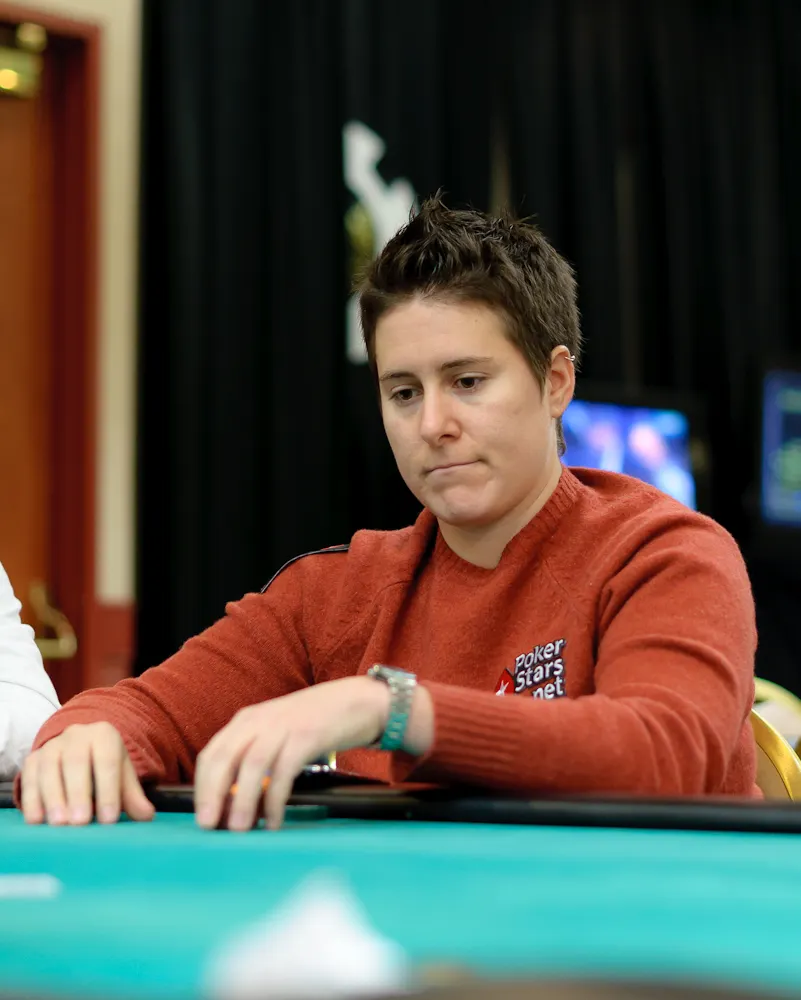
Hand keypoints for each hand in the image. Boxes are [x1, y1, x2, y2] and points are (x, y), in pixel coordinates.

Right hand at [20, 722, 154, 825]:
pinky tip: (36, 820)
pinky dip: (32, 800)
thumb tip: (146, 816)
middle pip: (76, 763)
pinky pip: (29, 777)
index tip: (109, 819)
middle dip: (78, 794)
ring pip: (50, 769)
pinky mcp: (32, 759)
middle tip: (80, 822)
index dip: (108, 790)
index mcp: (104, 736)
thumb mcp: (121, 775)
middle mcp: (77, 736)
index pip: (107, 762)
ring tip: (59, 824)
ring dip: (53, 798)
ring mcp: (52, 746)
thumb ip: (132, 796)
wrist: (79, 745)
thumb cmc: (104, 766)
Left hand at [194, 676, 390, 831]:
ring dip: (242, 799)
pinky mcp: (307, 735)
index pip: (212, 754)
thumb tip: (233, 803)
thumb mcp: (277, 735)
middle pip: (224, 757)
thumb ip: (255, 758)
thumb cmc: (314, 725)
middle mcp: (260, 720)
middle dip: (211, 793)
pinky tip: (274, 820)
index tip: (202, 817)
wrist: (357, 701)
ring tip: (239, 829)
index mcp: (247, 721)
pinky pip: (284, 769)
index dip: (202, 787)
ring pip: (252, 764)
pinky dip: (275, 797)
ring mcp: (283, 725)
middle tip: (208, 826)